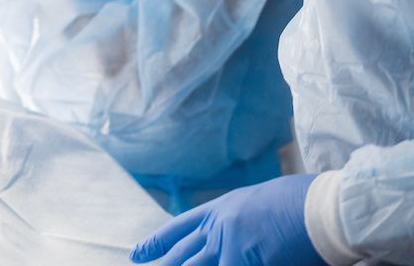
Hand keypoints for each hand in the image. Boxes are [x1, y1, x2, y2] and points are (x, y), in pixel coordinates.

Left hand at [131, 175, 325, 265]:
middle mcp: (219, 228)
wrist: (325, 207)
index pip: (180, 229)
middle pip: (183, 256)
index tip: (137, 254)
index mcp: (222, 210)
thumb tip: (241, 232)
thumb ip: (242, 220)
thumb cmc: (305, 202)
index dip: (157, 243)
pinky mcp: (246, 261)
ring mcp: (231, 247)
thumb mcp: (262, 203)